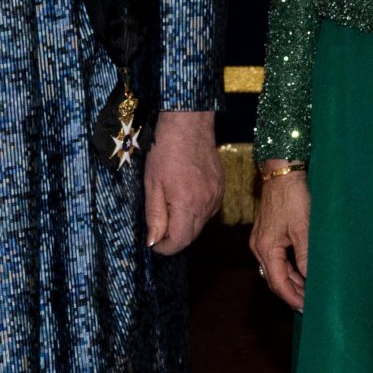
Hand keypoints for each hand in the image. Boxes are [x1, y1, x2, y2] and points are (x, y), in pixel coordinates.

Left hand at [143, 110, 222, 255]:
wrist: (189, 125)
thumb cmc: (165, 151)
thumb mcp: (152, 184)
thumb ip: (155, 216)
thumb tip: (153, 242)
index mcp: (187, 205)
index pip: (179, 241)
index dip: (164, 248)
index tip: (153, 244)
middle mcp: (206, 205)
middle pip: (191, 236)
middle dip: (174, 239)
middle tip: (157, 232)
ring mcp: (216, 197)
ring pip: (200, 224)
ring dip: (184, 226)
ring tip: (168, 210)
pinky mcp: (221, 189)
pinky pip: (208, 211)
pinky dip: (194, 213)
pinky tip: (183, 199)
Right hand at [250, 163, 308, 312]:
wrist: (281, 173)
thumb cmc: (292, 198)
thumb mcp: (303, 230)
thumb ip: (305, 257)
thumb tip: (310, 280)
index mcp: (266, 248)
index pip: (278, 283)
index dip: (292, 298)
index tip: (305, 308)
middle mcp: (258, 247)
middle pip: (274, 279)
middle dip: (291, 293)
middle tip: (309, 303)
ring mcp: (260, 241)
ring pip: (275, 270)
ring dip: (291, 281)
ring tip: (307, 290)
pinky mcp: (266, 234)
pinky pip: (276, 259)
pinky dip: (288, 268)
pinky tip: (301, 272)